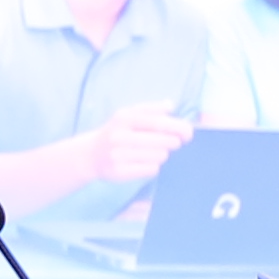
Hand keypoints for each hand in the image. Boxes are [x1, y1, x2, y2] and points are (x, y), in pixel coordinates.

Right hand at [75, 108, 195, 194]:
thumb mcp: (128, 114)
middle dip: (173, 142)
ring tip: (152, 152)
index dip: (178, 128)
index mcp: (124, 118)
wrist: (90, 154)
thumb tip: (170, 106)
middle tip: (173, 143)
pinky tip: (144, 162)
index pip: (159, 122)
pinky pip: (151, 170)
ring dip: (162, 155)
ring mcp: (118, 155)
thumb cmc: (116, 131)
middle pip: (163, 141)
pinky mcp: (119, 172)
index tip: (188, 134)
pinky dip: (153, 166)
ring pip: (159, 156)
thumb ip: (150, 108)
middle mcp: (120, 136)